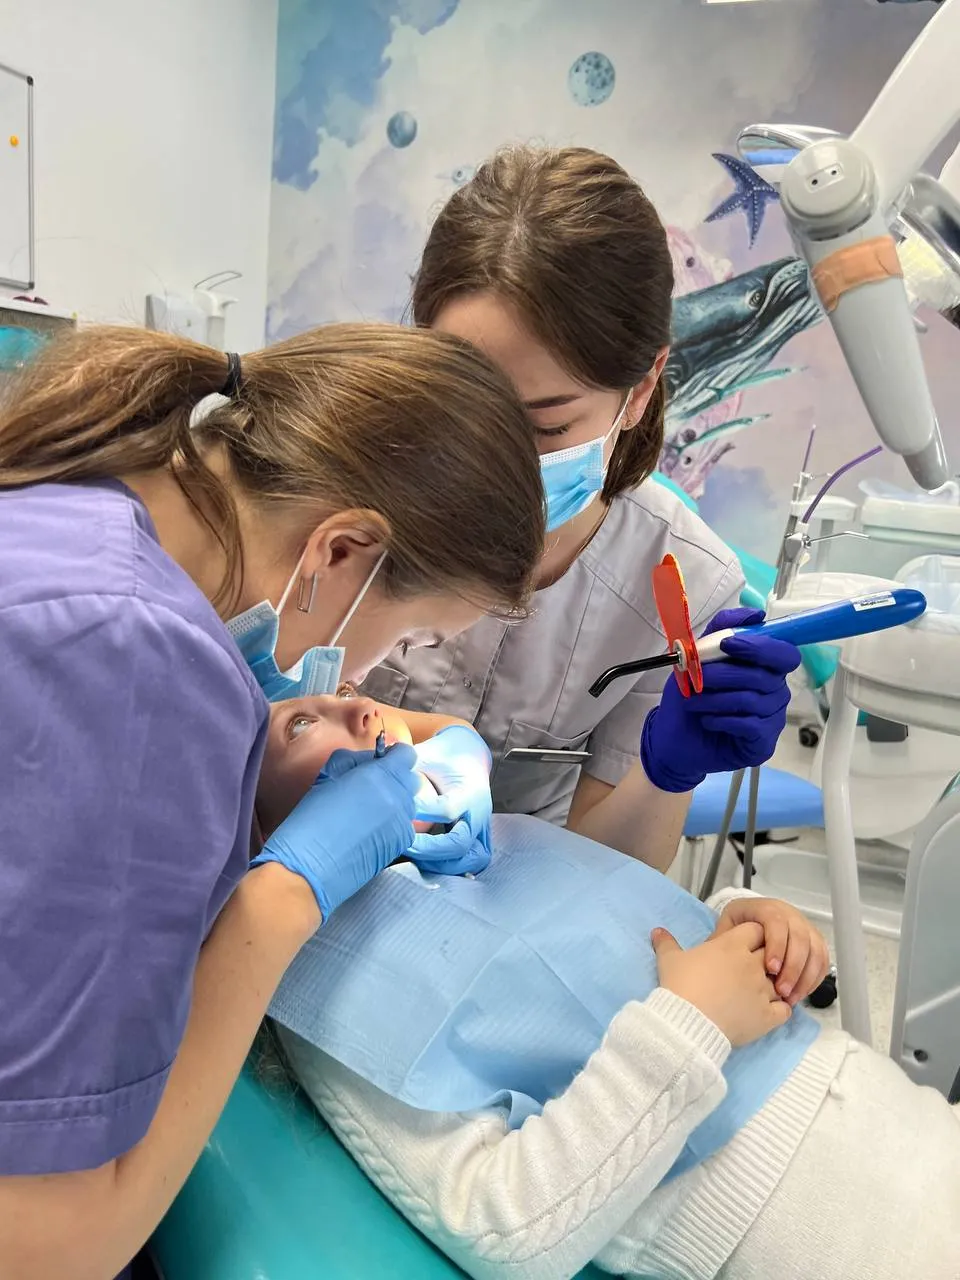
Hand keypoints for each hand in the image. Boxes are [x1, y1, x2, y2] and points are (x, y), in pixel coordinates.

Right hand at [251, 744, 418, 920]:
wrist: (309, 868)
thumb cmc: (311, 820)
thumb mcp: (326, 778)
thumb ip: (353, 761)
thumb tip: (370, 759)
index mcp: (380, 775)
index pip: (407, 755)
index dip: (394, 756)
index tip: (381, 763)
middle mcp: (398, 797)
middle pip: (410, 779)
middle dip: (395, 779)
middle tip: (371, 789)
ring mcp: (403, 822)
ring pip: (408, 803)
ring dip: (395, 803)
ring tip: (368, 814)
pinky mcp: (402, 844)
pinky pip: (404, 825)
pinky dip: (392, 825)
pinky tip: (369, 833)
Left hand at [408, 726, 493, 875]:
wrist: (468, 755)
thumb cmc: (443, 757)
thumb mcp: (427, 756)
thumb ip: (407, 766)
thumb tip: (379, 774)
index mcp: (469, 790)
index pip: (447, 809)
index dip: (422, 812)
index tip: (402, 811)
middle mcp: (479, 813)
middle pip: (459, 843)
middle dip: (429, 849)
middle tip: (405, 842)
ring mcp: (482, 828)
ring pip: (472, 859)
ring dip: (444, 864)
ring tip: (418, 855)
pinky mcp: (480, 838)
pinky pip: (473, 861)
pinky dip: (454, 867)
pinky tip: (431, 862)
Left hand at [640, 608, 801, 792]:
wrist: (673, 738)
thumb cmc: (690, 696)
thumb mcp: (697, 658)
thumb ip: (722, 629)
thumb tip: (756, 614)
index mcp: (765, 668)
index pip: (784, 653)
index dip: (760, 647)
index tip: (728, 645)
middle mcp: (775, 691)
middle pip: (765, 676)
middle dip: (725, 674)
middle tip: (699, 678)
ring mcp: (772, 718)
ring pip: (754, 700)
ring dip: (716, 699)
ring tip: (694, 702)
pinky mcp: (763, 742)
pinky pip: (750, 725)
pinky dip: (723, 720)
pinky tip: (707, 720)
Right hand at [652, 922, 791, 1047]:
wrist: (686, 1023)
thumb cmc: (680, 986)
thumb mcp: (669, 960)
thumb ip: (667, 943)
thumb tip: (657, 931)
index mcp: (732, 945)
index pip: (756, 930)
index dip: (752, 936)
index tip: (744, 945)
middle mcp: (752, 964)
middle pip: (772, 953)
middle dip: (765, 959)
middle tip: (751, 970)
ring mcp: (763, 990)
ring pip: (781, 982)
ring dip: (774, 986)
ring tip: (760, 994)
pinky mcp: (768, 1015)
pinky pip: (785, 1009)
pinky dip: (780, 1009)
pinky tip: (770, 1011)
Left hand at [715, 897, 830, 1005]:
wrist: (752, 921)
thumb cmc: (736, 928)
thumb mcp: (726, 930)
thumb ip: (724, 941)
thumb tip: (720, 957)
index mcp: (764, 908)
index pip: (776, 921)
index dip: (777, 945)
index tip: (770, 970)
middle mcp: (787, 914)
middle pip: (799, 937)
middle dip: (793, 967)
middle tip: (781, 991)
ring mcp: (804, 927)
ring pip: (814, 950)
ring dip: (805, 976)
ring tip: (790, 998)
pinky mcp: (814, 941)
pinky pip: (822, 960)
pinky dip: (814, 978)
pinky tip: (800, 993)